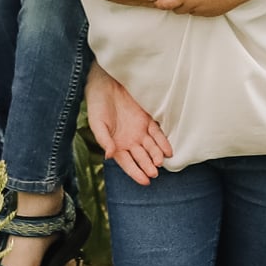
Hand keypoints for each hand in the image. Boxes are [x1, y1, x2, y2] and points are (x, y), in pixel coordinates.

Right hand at [86, 65, 170, 185]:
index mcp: (116, 145)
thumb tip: (109, 156)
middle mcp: (129, 141)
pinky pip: (157, 133)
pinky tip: (168, 150)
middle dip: (148, 166)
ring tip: (160, 162)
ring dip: (156, 156)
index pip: (128, 164)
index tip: (145, 181)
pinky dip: (163, 142)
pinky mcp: (146, 119)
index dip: (136, 173)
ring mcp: (139, 131)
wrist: (105, 83)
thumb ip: (104, 140)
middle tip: (154, 172)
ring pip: (151, 148)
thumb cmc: (97, 105)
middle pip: (142, 158)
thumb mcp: (97, 123)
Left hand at [153, 0, 259, 16]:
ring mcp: (202, 11)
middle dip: (173, 1)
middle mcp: (191, 6)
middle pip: (174, 9)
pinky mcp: (211, 14)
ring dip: (185, 4)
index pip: (163, 4)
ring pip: (187, 11)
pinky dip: (197, 6)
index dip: (159, 0)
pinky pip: (199, 12)